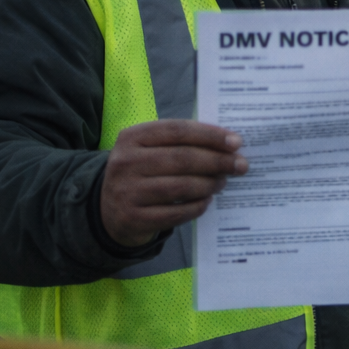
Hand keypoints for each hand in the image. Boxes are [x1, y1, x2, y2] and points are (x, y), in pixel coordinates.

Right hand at [99, 121, 247, 247]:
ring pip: (180, 187)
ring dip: (209, 184)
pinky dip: (197, 206)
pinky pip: (175, 212)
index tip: (237, 142)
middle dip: (217, 161)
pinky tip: (206, 201)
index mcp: (132, 137)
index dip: (210, 135)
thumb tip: (228, 145)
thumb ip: (182, 143)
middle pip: (182, 158)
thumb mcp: (151, 150)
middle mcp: (126, 162)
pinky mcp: (133, 218)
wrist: (108, 209)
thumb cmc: (142, 172)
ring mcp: (127, 191)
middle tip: (240, 165)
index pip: (178, 130)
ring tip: (223, 182)